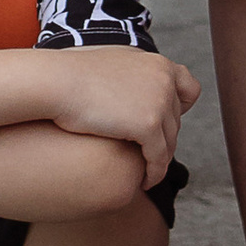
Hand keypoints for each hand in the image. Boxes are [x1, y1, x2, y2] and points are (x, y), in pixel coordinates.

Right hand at [46, 47, 199, 183]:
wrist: (55, 82)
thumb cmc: (71, 76)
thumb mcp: (111, 66)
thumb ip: (130, 78)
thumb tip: (132, 96)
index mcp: (158, 63)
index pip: (190, 88)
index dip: (180, 108)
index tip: (164, 121)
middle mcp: (164, 80)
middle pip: (175, 121)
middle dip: (163, 138)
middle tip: (148, 155)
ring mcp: (159, 102)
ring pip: (170, 142)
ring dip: (159, 160)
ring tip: (146, 172)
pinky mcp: (149, 125)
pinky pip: (160, 159)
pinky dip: (154, 173)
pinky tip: (144, 183)